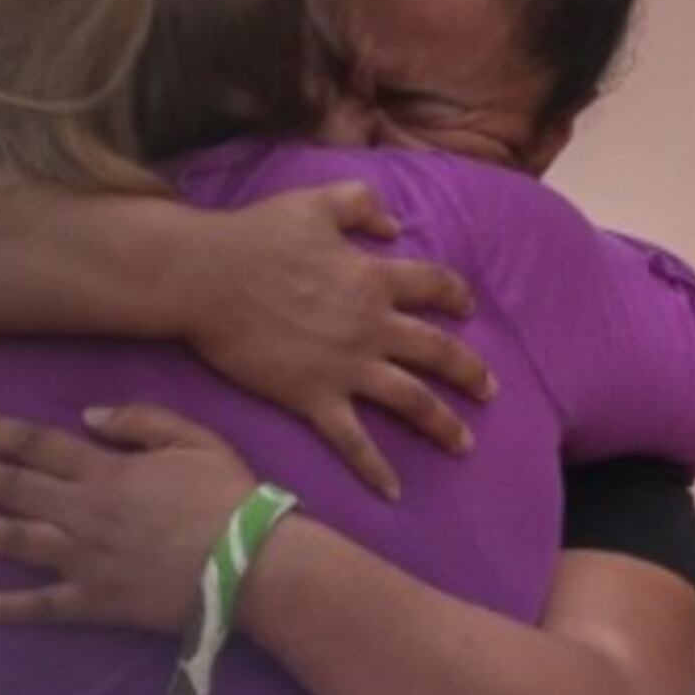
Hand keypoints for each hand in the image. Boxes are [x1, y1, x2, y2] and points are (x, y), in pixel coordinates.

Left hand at [0, 405, 264, 632]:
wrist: (254, 567)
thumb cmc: (230, 498)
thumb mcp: (194, 440)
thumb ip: (140, 421)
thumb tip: (89, 415)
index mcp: (106, 470)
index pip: (35, 445)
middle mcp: (84, 512)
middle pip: (10, 489)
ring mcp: (86, 560)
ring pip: (15, 542)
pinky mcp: (97, 603)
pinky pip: (42, 606)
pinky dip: (5, 606)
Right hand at [170, 182, 492, 499]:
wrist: (206, 278)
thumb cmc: (255, 236)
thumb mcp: (315, 202)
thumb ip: (361, 204)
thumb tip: (394, 226)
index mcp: (373, 279)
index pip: (434, 286)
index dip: (455, 296)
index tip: (466, 309)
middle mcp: (371, 326)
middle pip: (438, 351)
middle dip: (469, 372)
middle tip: (488, 390)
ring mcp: (345, 366)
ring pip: (410, 400)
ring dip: (442, 423)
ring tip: (463, 442)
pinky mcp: (313, 397)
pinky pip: (353, 439)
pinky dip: (375, 468)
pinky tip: (394, 492)